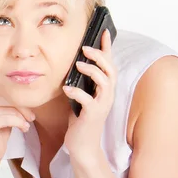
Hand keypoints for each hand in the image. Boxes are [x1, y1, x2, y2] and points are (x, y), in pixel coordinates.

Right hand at [0, 51, 35, 167]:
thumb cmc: (2, 128)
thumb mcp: (7, 110)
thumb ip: (10, 98)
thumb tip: (25, 87)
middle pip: (6, 93)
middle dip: (22, 105)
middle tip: (30, 116)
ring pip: (9, 105)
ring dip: (22, 116)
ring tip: (25, 123)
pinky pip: (9, 117)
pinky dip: (19, 124)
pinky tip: (21, 129)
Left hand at [62, 29, 116, 159]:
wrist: (82, 146)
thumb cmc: (80, 122)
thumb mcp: (80, 98)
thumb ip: (80, 84)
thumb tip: (71, 67)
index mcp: (104, 90)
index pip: (109, 64)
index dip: (107, 48)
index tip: (103, 31)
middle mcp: (107, 96)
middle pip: (111, 70)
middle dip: (100, 56)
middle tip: (85, 48)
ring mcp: (102, 105)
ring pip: (105, 82)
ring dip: (92, 71)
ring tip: (78, 65)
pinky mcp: (93, 115)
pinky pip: (88, 100)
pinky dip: (77, 92)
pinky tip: (67, 89)